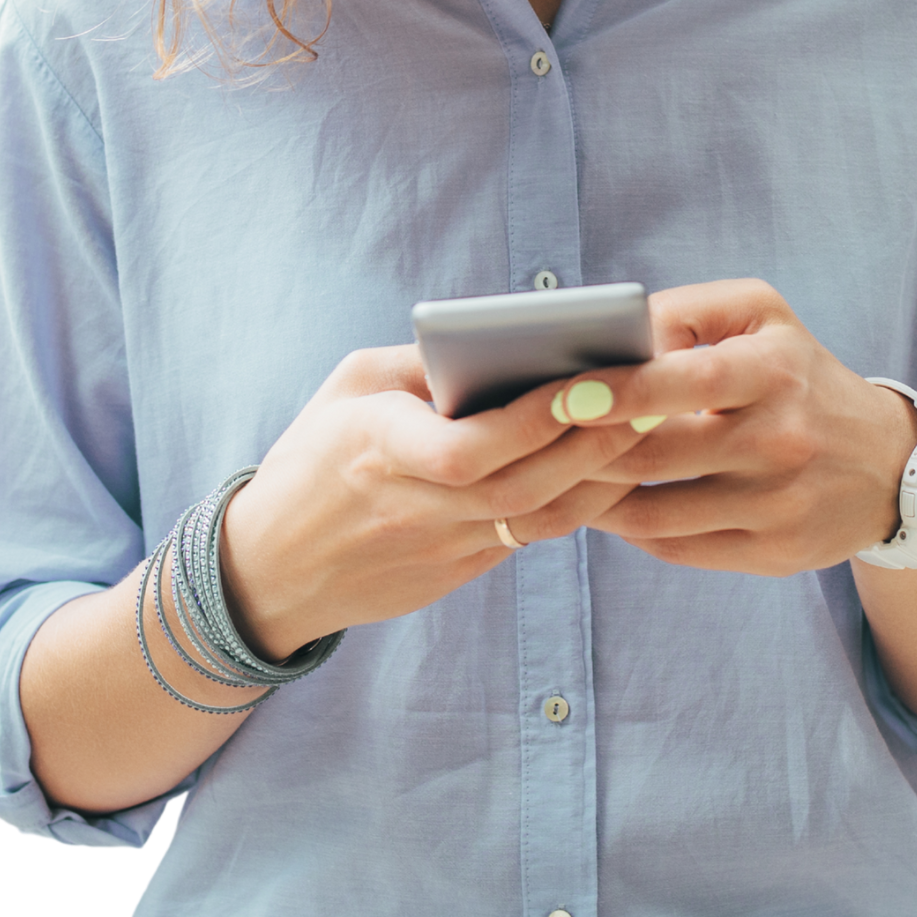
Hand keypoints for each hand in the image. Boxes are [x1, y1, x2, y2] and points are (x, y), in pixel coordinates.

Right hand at [218, 344, 654, 659]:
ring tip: (644, 427)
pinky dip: (576, 505)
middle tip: (646, 398)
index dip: (532, 421)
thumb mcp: (348, 387)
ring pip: (538, 521)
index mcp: (376, 449)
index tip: (584, 380)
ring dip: (599, 477)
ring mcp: (437, 549)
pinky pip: (530, 540)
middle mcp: (412, 505)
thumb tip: (502, 342)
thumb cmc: (313, 456)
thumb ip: (421, 364)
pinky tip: (610, 468)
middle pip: (521, 486)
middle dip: (590, 443)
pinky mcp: (455, 574)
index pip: (467, 448)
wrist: (270, 568)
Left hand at [553, 279, 916, 575]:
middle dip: (584, 451)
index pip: (686, 379)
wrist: (888, 463)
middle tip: (533, 444)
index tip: (560, 393)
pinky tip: (607, 509)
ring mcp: (780, 504)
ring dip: (595, 498)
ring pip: (656, 512)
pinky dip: (631, 531)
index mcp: (774, 370)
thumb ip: (685, 311)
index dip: (618, 390)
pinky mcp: (776, 554)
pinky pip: (677, 549)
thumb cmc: (800, 373)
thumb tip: (612, 335)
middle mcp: (782, 439)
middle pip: (657, 454)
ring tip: (556, 477)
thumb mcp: (762, 316)